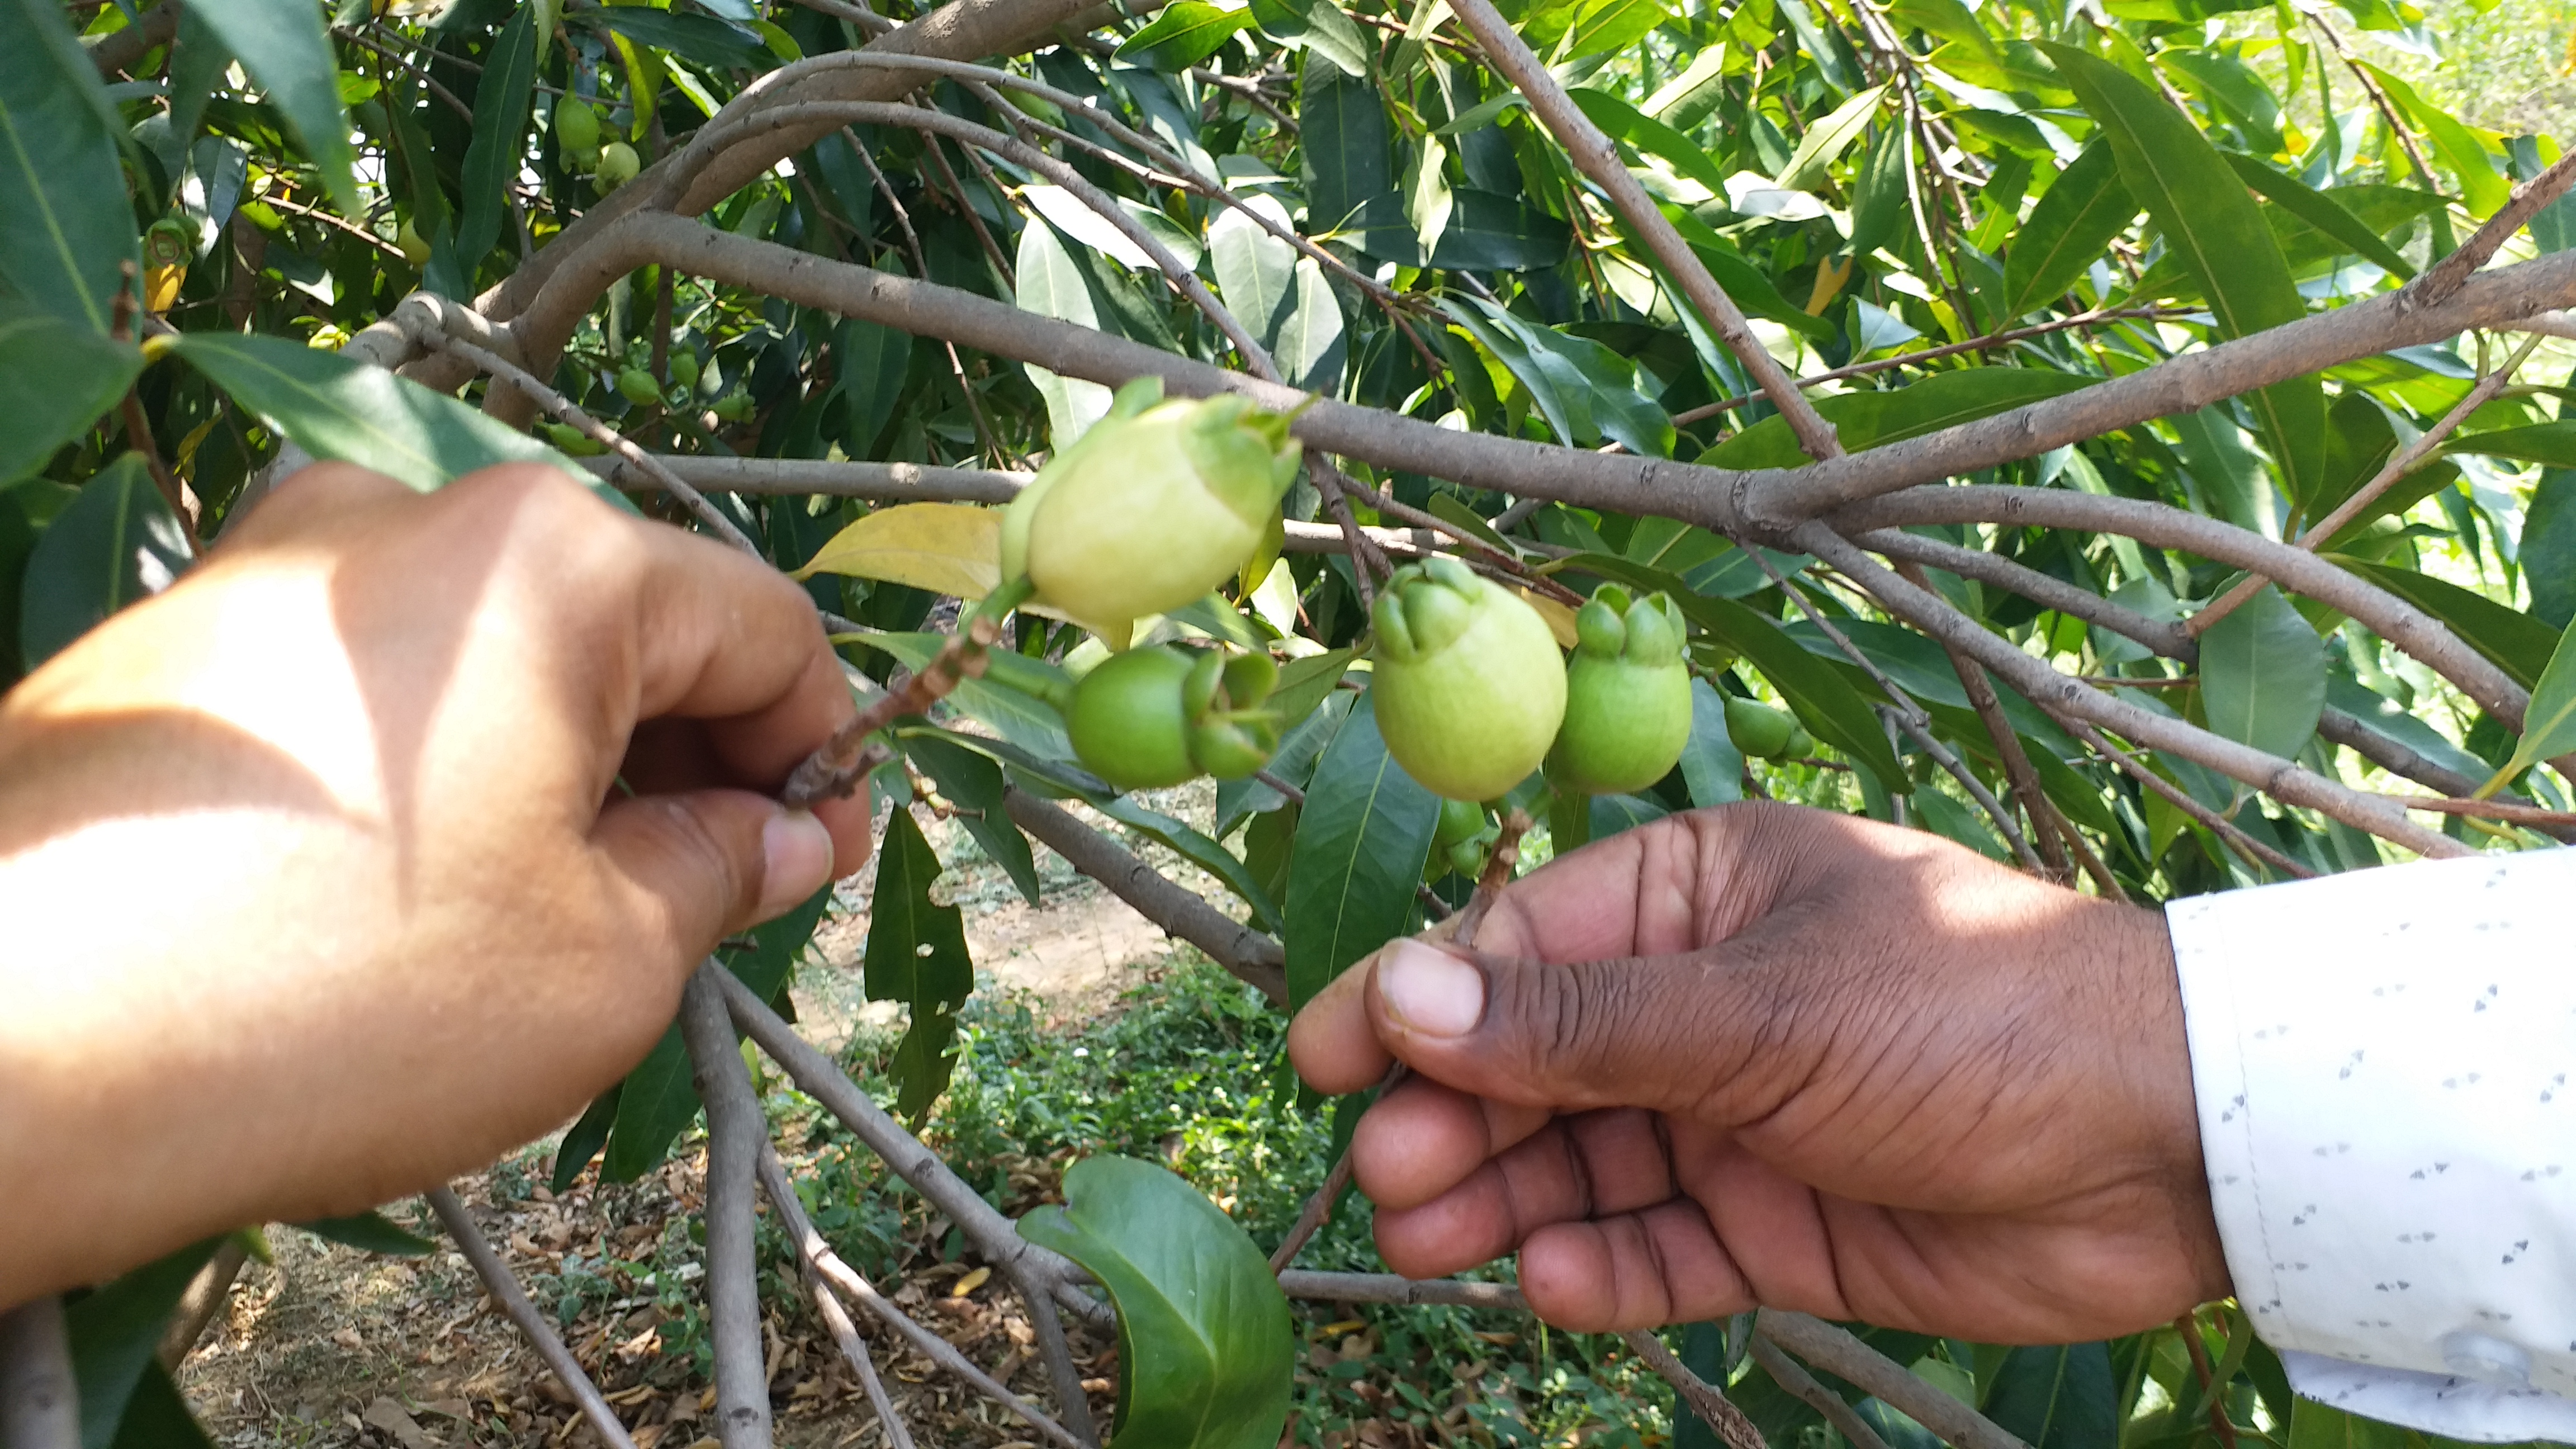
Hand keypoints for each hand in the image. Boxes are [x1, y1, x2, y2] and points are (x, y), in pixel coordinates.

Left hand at [0, 463, 868, 1302]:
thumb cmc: (340, 999)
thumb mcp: (604, 964)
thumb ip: (720, 875)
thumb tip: (775, 837)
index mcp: (551, 559)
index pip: (765, 630)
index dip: (822, 754)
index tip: (818, 868)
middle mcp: (413, 512)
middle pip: (627, 625)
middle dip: (692, 763)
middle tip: (701, 906)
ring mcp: (276, 559)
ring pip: (495, 653)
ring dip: (567, 768)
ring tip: (552, 918)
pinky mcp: (178, 635)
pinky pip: (373, 681)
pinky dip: (443, 768)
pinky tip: (409, 897)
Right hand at [1288, 802, 2228, 1342]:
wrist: (2170, 1146)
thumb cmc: (1969, 1016)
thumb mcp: (1757, 1010)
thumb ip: (1578, 1025)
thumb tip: (1401, 999)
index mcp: (1703, 897)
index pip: (1524, 946)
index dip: (1417, 1002)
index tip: (1322, 1057)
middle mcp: (1711, 1003)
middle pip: (1541, 1064)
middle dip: (1457, 1117)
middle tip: (1384, 1176)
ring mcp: (1744, 1117)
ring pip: (1586, 1165)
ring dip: (1507, 1200)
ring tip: (1431, 1239)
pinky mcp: (1783, 1224)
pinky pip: (1663, 1249)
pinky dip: (1604, 1270)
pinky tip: (1549, 1283)